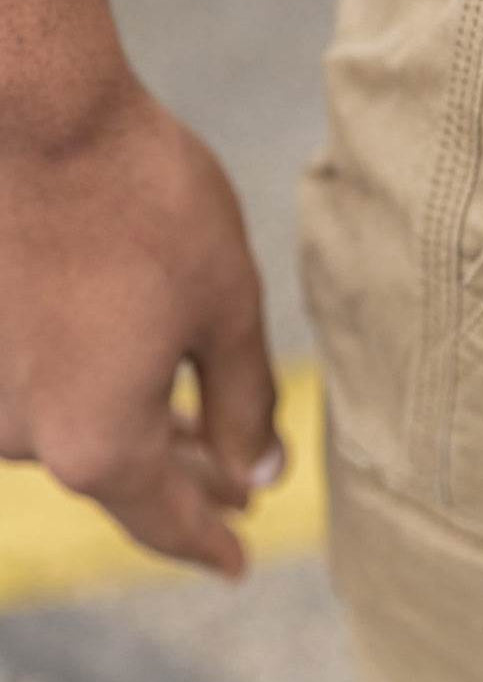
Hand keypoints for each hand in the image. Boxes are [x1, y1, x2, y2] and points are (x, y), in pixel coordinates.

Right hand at [0, 77, 282, 578]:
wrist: (38, 118)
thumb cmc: (145, 206)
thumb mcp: (226, 306)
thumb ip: (245, 402)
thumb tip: (260, 473)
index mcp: (97, 441)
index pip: (165, 520)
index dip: (209, 542)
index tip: (237, 563)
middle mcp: (22, 435)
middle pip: (119, 478)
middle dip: (187, 480)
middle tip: (238, 479)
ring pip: (75, 427)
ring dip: (136, 425)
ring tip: (194, 419)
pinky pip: (40, 382)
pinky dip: (89, 383)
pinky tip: (126, 352)